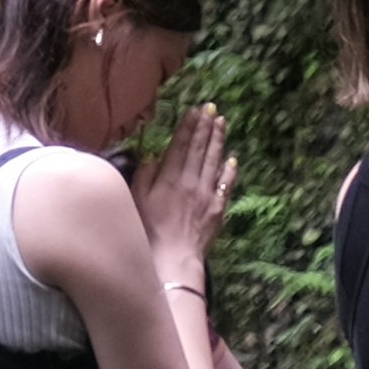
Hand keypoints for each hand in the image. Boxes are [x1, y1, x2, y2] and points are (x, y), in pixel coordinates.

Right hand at [134, 96, 235, 279]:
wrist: (173, 259)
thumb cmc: (148, 231)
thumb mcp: (137, 201)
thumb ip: (145, 175)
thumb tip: (153, 156)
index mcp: (169, 178)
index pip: (180, 145)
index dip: (188, 126)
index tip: (194, 110)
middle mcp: (190, 182)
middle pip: (199, 149)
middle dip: (205, 127)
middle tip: (211, 108)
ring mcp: (207, 195)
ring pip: (214, 162)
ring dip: (218, 141)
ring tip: (221, 122)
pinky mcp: (217, 209)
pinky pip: (226, 185)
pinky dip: (229, 171)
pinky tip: (232, 158)